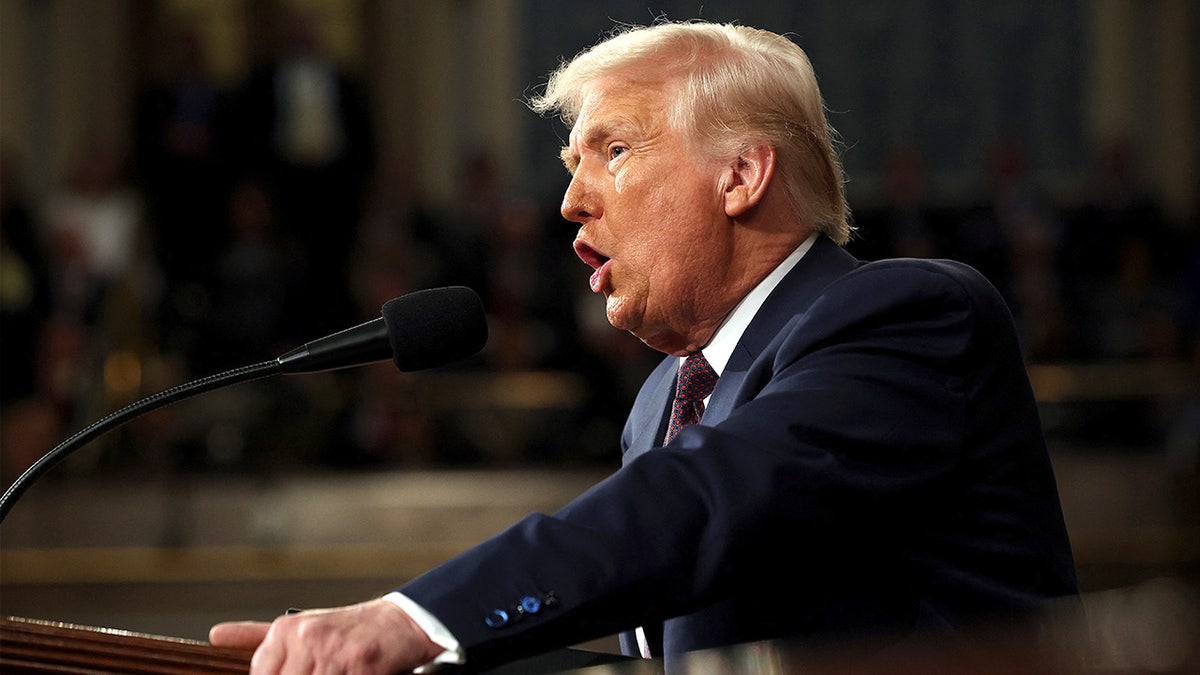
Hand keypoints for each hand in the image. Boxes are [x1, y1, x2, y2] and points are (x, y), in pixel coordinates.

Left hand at [209, 598, 444, 673]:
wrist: (399, 623)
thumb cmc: (346, 629)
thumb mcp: (300, 627)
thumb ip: (255, 636)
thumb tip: (214, 636)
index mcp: (286, 630)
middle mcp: (305, 638)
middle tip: (317, 674)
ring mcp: (332, 653)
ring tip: (332, 674)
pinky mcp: (359, 666)